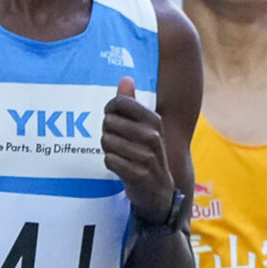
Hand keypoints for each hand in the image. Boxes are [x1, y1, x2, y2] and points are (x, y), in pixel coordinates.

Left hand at [102, 77, 175, 222]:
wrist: (159, 189)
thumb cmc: (146, 153)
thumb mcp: (145, 126)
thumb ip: (132, 101)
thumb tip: (125, 78)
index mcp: (155, 120)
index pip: (120, 102)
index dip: (110, 109)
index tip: (114, 117)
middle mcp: (153, 136)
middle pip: (109, 121)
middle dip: (108, 131)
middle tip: (118, 140)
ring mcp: (146, 155)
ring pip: (107, 141)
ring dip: (108, 148)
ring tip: (120, 153)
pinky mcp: (137, 173)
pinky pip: (109, 160)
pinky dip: (110, 163)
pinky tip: (121, 166)